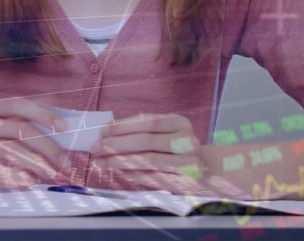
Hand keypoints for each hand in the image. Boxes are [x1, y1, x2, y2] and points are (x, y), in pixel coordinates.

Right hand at [0, 99, 68, 188]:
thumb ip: (9, 124)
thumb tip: (48, 129)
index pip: (20, 105)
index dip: (44, 114)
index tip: (66, 127)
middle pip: (19, 128)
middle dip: (48, 145)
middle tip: (66, 161)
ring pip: (9, 149)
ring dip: (35, 163)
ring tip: (52, 174)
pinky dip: (14, 176)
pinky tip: (29, 181)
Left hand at [91, 113, 244, 197]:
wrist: (208, 169)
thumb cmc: (175, 146)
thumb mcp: (162, 132)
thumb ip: (137, 130)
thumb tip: (105, 131)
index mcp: (180, 122)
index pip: (148, 122)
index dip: (122, 127)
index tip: (101, 131)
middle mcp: (188, 141)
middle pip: (146, 141)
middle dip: (116, 145)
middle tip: (95, 148)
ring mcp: (190, 163)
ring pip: (149, 161)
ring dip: (120, 161)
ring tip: (100, 162)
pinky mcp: (186, 182)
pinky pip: (154, 178)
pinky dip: (134, 175)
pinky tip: (119, 172)